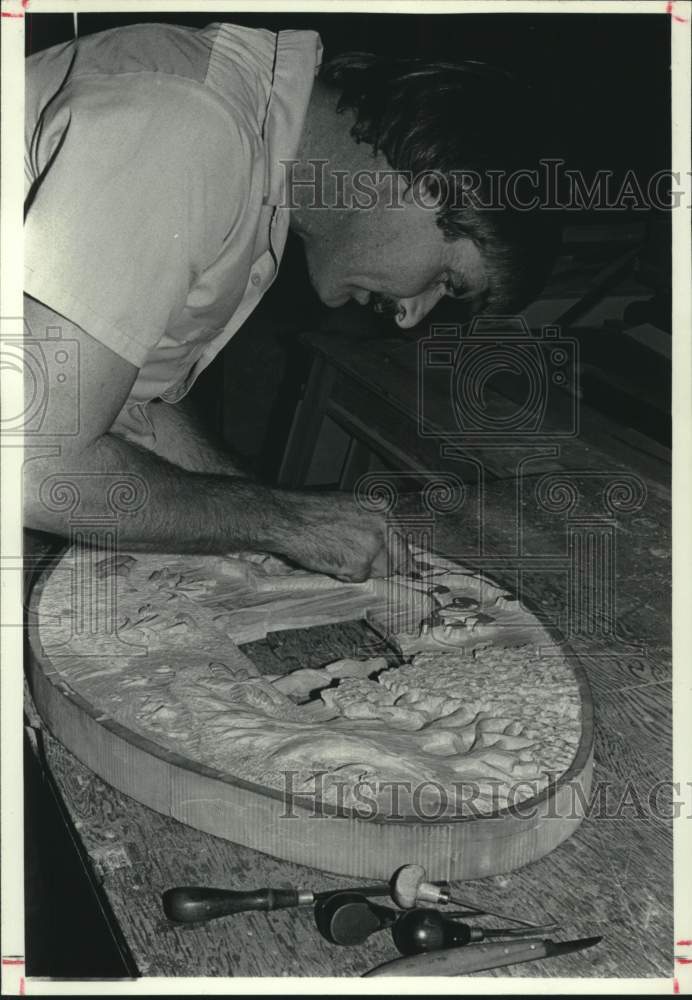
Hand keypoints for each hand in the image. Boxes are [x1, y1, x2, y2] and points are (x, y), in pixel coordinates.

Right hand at [277, 491, 412, 582]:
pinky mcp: (361, 562)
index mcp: (381, 508)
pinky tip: (330, 558)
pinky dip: (344, 574)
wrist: (289, 519)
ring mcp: (374, 543)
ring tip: (337, 554)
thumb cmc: (310, 512)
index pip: (403, 539)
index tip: (409, 567)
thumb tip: (383, 545)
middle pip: (398, 559)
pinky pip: (359, 577)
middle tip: (363, 565)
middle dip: (384, 567)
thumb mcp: (349, 508)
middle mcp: (383, 524)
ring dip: (360, 569)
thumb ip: (370, 525)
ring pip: (379, 571)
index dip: (401, 556)